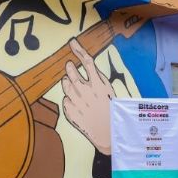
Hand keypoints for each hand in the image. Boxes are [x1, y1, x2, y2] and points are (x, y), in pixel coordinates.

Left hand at [62, 39, 113, 154]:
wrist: (108, 134)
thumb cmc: (112, 113)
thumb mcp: (109, 92)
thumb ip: (97, 80)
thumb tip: (86, 70)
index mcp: (98, 84)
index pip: (86, 61)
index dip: (78, 49)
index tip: (72, 42)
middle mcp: (85, 90)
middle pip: (71, 71)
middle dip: (69, 67)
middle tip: (70, 67)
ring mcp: (76, 101)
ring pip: (65, 84)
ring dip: (68, 82)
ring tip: (74, 87)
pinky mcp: (70, 111)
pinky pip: (65, 100)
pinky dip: (69, 100)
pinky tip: (78, 106)